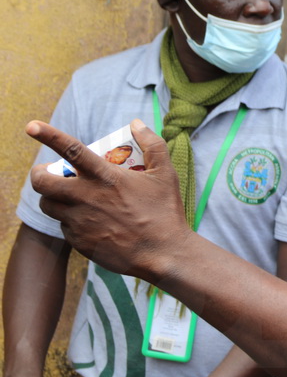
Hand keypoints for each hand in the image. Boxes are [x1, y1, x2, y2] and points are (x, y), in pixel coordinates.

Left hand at [26, 119, 190, 280]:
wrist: (162, 253)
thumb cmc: (165, 211)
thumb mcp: (165, 173)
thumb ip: (152, 144)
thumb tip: (136, 123)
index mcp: (105, 177)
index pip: (71, 150)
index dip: (48, 135)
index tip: (32, 126)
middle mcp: (86, 197)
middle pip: (42, 182)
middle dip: (39, 174)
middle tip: (48, 173)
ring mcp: (79, 220)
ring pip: (48, 205)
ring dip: (54, 198)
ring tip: (70, 197)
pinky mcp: (78, 241)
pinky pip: (63, 226)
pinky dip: (70, 220)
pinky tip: (89, 220)